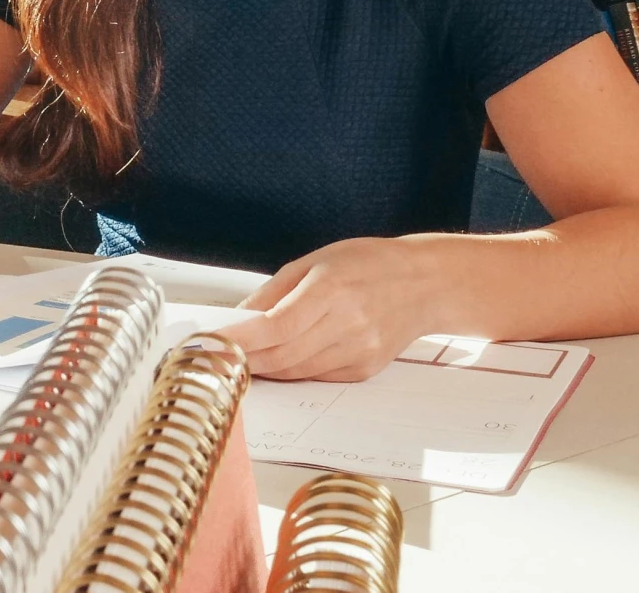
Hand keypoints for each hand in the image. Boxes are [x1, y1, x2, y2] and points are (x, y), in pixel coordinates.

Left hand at [216, 236, 438, 380]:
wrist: (426, 285)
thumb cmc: (369, 264)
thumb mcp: (316, 262)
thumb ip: (274, 292)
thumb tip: (239, 317)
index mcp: (332, 291)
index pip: (276, 325)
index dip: (240, 339)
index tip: (212, 342)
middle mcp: (348, 325)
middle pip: (281, 354)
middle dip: (242, 358)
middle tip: (216, 354)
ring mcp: (359, 352)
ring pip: (296, 370)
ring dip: (263, 367)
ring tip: (239, 357)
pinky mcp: (364, 369)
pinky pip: (316, 376)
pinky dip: (290, 370)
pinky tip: (277, 359)